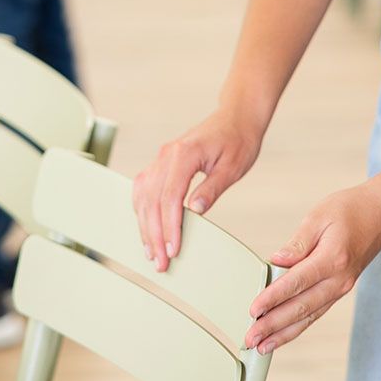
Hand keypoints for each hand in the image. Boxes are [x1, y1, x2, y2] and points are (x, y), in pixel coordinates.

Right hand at [132, 106, 265, 272]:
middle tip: (160, 262)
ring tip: (151, 252)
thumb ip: (212, 188)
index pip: (169, 196)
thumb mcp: (233, 167)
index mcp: (184, 154)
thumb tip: (195, 211)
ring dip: (144, 226)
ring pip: (142, 196)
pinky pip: (144, 188)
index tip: (172, 249)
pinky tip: (146, 228)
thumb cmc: (237, 140)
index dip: (169, 226)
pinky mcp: (161, 163)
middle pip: (151, 200)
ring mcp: (161, 158)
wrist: (235, 118)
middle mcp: (166, 155)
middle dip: (154, 234)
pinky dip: (142, 210)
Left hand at [245, 184, 380, 354]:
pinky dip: (298, 327)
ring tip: (262, 346)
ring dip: (284, 334)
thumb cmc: (350, 210)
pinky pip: (316, 313)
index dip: (273, 298)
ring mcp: (341, 288)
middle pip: (301, 307)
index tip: (254, 310)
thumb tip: (276, 261)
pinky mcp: (339, 291)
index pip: (296, 283)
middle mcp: (339, 280)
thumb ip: (296, 243)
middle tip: (251, 338)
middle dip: (274, 325)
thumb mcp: (319, 216)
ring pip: (309, 317)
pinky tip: (282, 336)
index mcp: (332, 259)